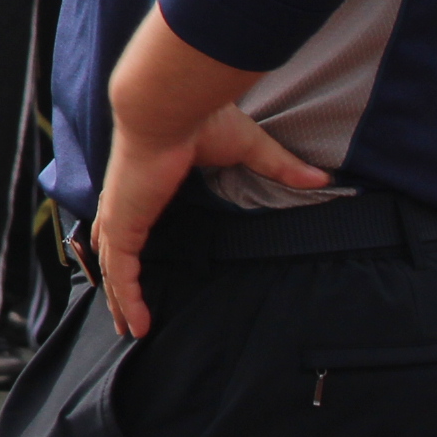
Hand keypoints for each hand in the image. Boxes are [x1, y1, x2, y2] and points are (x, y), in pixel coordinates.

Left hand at [92, 102, 329, 338]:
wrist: (169, 105)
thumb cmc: (201, 119)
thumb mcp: (248, 148)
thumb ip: (280, 167)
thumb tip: (322, 177)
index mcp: (145, 187)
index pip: (130, 224)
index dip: (129, 248)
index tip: (134, 270)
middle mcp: (126, 203)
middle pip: (114, 253)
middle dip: (118, 286)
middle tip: (124, 317)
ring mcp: (120, 214)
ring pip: (114, 268)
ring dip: (120, 301)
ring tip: (128, 331)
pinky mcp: (124, 221)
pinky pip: (122, 270)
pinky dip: (127, 298)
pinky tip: (135, 325)